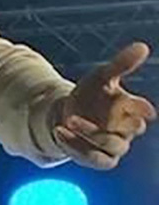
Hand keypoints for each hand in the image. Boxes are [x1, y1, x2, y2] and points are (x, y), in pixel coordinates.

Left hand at [54, 42, 155, 169]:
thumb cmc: (91, 94)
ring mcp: (114, 145)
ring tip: (68, 120)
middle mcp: (126, 129)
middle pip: (131, 131)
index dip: (142, 109)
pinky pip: (95, 158)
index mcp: (130, 109)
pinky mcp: (100, 158)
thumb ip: (121, 64)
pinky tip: (60, 132)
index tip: (137, 105)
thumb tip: (142, 46)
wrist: (69, 113)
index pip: (143, 111)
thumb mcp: (101, 77)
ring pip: (111, 146)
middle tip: (86, 113)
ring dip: (89, 134)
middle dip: (113, 124)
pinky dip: (77, 147)